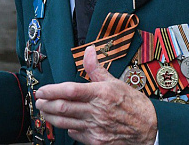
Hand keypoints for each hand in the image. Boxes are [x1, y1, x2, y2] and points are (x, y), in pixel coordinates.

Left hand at [34, 46, 157, 144]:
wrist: (150, 129)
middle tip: (38, 100)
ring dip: (50, 117)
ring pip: (65, 122)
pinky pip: (75, 134)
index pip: (70, 90)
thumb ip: (96, 69)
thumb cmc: (134, 105)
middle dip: (45, 104)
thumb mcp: (116, 83)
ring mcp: (96, 128)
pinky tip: (65, 123)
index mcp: (101, 93)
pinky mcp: (96, 141)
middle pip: (63, 108)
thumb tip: (88, 51)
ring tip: (44, 111)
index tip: (42, 90)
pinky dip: (67, 128)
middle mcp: (97, 111)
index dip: (52, 90)